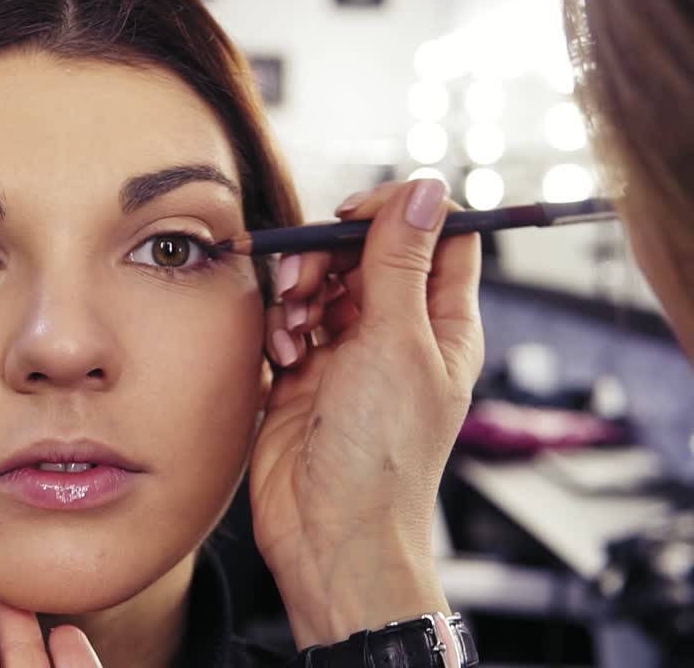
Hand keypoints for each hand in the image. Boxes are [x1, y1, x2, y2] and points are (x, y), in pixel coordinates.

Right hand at [249, 179, 483, 648]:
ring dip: (298, 293)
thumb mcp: (396, 342)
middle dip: (329, 255)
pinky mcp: (303, 376)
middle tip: (309, 281)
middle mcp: (396, 333)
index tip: (353, 214)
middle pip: (365, 254)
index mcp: (440, 323)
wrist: (330, 531)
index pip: (435, 237)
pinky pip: (287, 323)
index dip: (396, 212)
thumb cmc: (380, 454)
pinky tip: (282, 359)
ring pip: (321, 284)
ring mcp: (348, 355)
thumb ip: (400, 260)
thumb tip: (424, 189)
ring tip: (295, 332)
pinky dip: (279, 329)